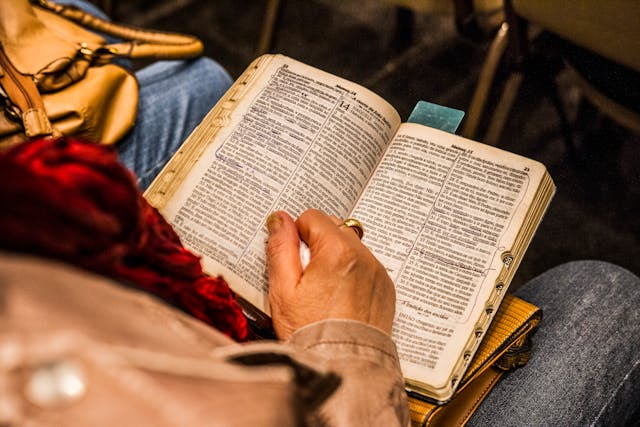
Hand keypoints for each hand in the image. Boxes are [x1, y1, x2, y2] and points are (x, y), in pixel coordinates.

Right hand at [266, 209, 395, 339]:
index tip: (294, 260)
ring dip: (336, 257)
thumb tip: (279, 218)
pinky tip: (340, 298)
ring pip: (351, 246)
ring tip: (323, 290)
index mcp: (337, 251)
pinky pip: (366, 266)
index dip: (297, 235)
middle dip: (317, 243)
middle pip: (334, 228)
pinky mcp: (385, 288)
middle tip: (306, 276)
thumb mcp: (283, 289)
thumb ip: (281, 247)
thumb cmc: (309, 332)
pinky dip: (352, 273)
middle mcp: (363, 256)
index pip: (313, 217)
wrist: (343, 367)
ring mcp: (377, 272)